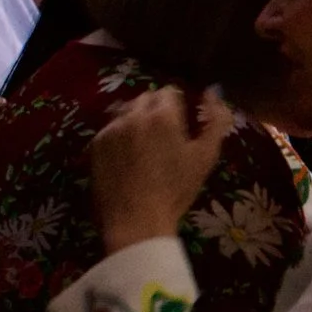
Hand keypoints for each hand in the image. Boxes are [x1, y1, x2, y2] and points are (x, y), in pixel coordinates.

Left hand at [89, 86, 232, 254]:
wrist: (136, 219)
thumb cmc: (177, 190)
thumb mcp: (206, 156)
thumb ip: (215, 120)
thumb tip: (212, 92)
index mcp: (163, 115)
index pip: (169, 91)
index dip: (179, 105)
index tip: (182, 123)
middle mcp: (133, 115)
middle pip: (146, 98)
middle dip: (156, 109)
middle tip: (165, 135)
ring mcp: (111, 128)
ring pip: (126, 111)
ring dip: (136, 120)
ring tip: (145, 145)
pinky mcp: (96, 144)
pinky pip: (111, 129)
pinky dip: (121, 136)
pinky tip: (129, 158)